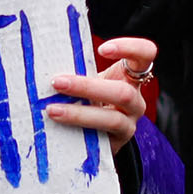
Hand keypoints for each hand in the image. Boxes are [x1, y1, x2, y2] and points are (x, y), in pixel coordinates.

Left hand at [47, 37, 156, 154]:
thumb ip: (80, 69)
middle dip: (87, 87)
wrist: (92, 131)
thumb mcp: (90, 79)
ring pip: (112, 119)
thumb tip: (47, 58)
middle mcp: (136, 100)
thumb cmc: (88, 96)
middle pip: (122, 93)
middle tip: (57, 82)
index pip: (145, 54)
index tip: (102, 49)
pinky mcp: (117, 144)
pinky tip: (58, 129)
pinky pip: (101, 139)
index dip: (130, 48)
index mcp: (130, 76)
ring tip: (52, 110)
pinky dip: (78, 132)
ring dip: (79, 113)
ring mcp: (129, 124)